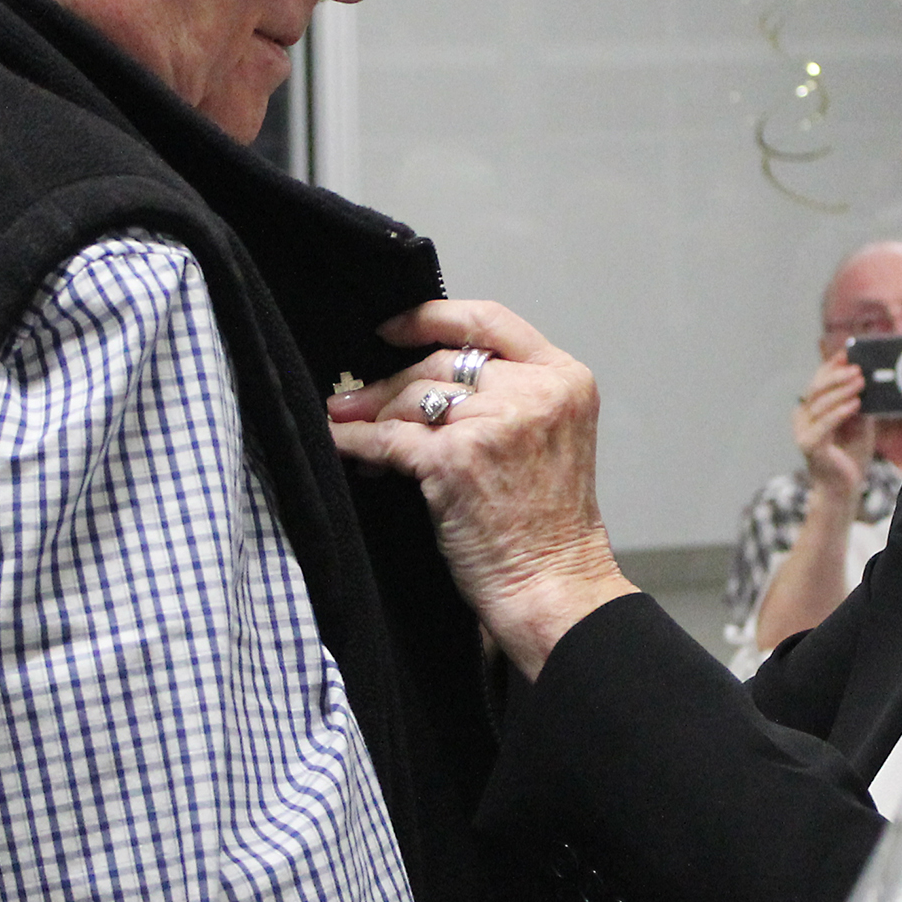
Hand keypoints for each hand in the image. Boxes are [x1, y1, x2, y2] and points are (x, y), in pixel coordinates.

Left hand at [327, 300, 636, 677]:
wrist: (553, 584)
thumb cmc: (548, 526)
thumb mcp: (548, 437)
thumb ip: (506, 397)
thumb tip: (422, 378)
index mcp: (563, 379)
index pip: (489, 321)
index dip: (432, 317)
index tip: (393, 328)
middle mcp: (533, 392)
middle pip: (442, 361)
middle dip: (391, 382)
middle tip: (355, 398)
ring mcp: (495, 422)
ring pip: (413, 396)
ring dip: (373, 413)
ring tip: (350, 425)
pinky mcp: (455, 459)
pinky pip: (388, 438)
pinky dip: (355, 440)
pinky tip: (339, 441)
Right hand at [792, 357, 873, 503]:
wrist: (844, 489)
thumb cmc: (850, 455)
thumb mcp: (858, 422)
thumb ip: (858, 402)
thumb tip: (867, 379)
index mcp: (810, 410)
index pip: (818, 382)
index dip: (831, 366)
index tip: (847, 353)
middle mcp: (802, 418)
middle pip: (816, 389)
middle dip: (837, 376)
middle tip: (857, 369)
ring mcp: (802, 432)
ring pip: (820, 404)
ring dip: (842, 391)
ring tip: (860, 382)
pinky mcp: (809, 446)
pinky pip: (825, 424)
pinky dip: (841, 412)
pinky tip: (855, 404)